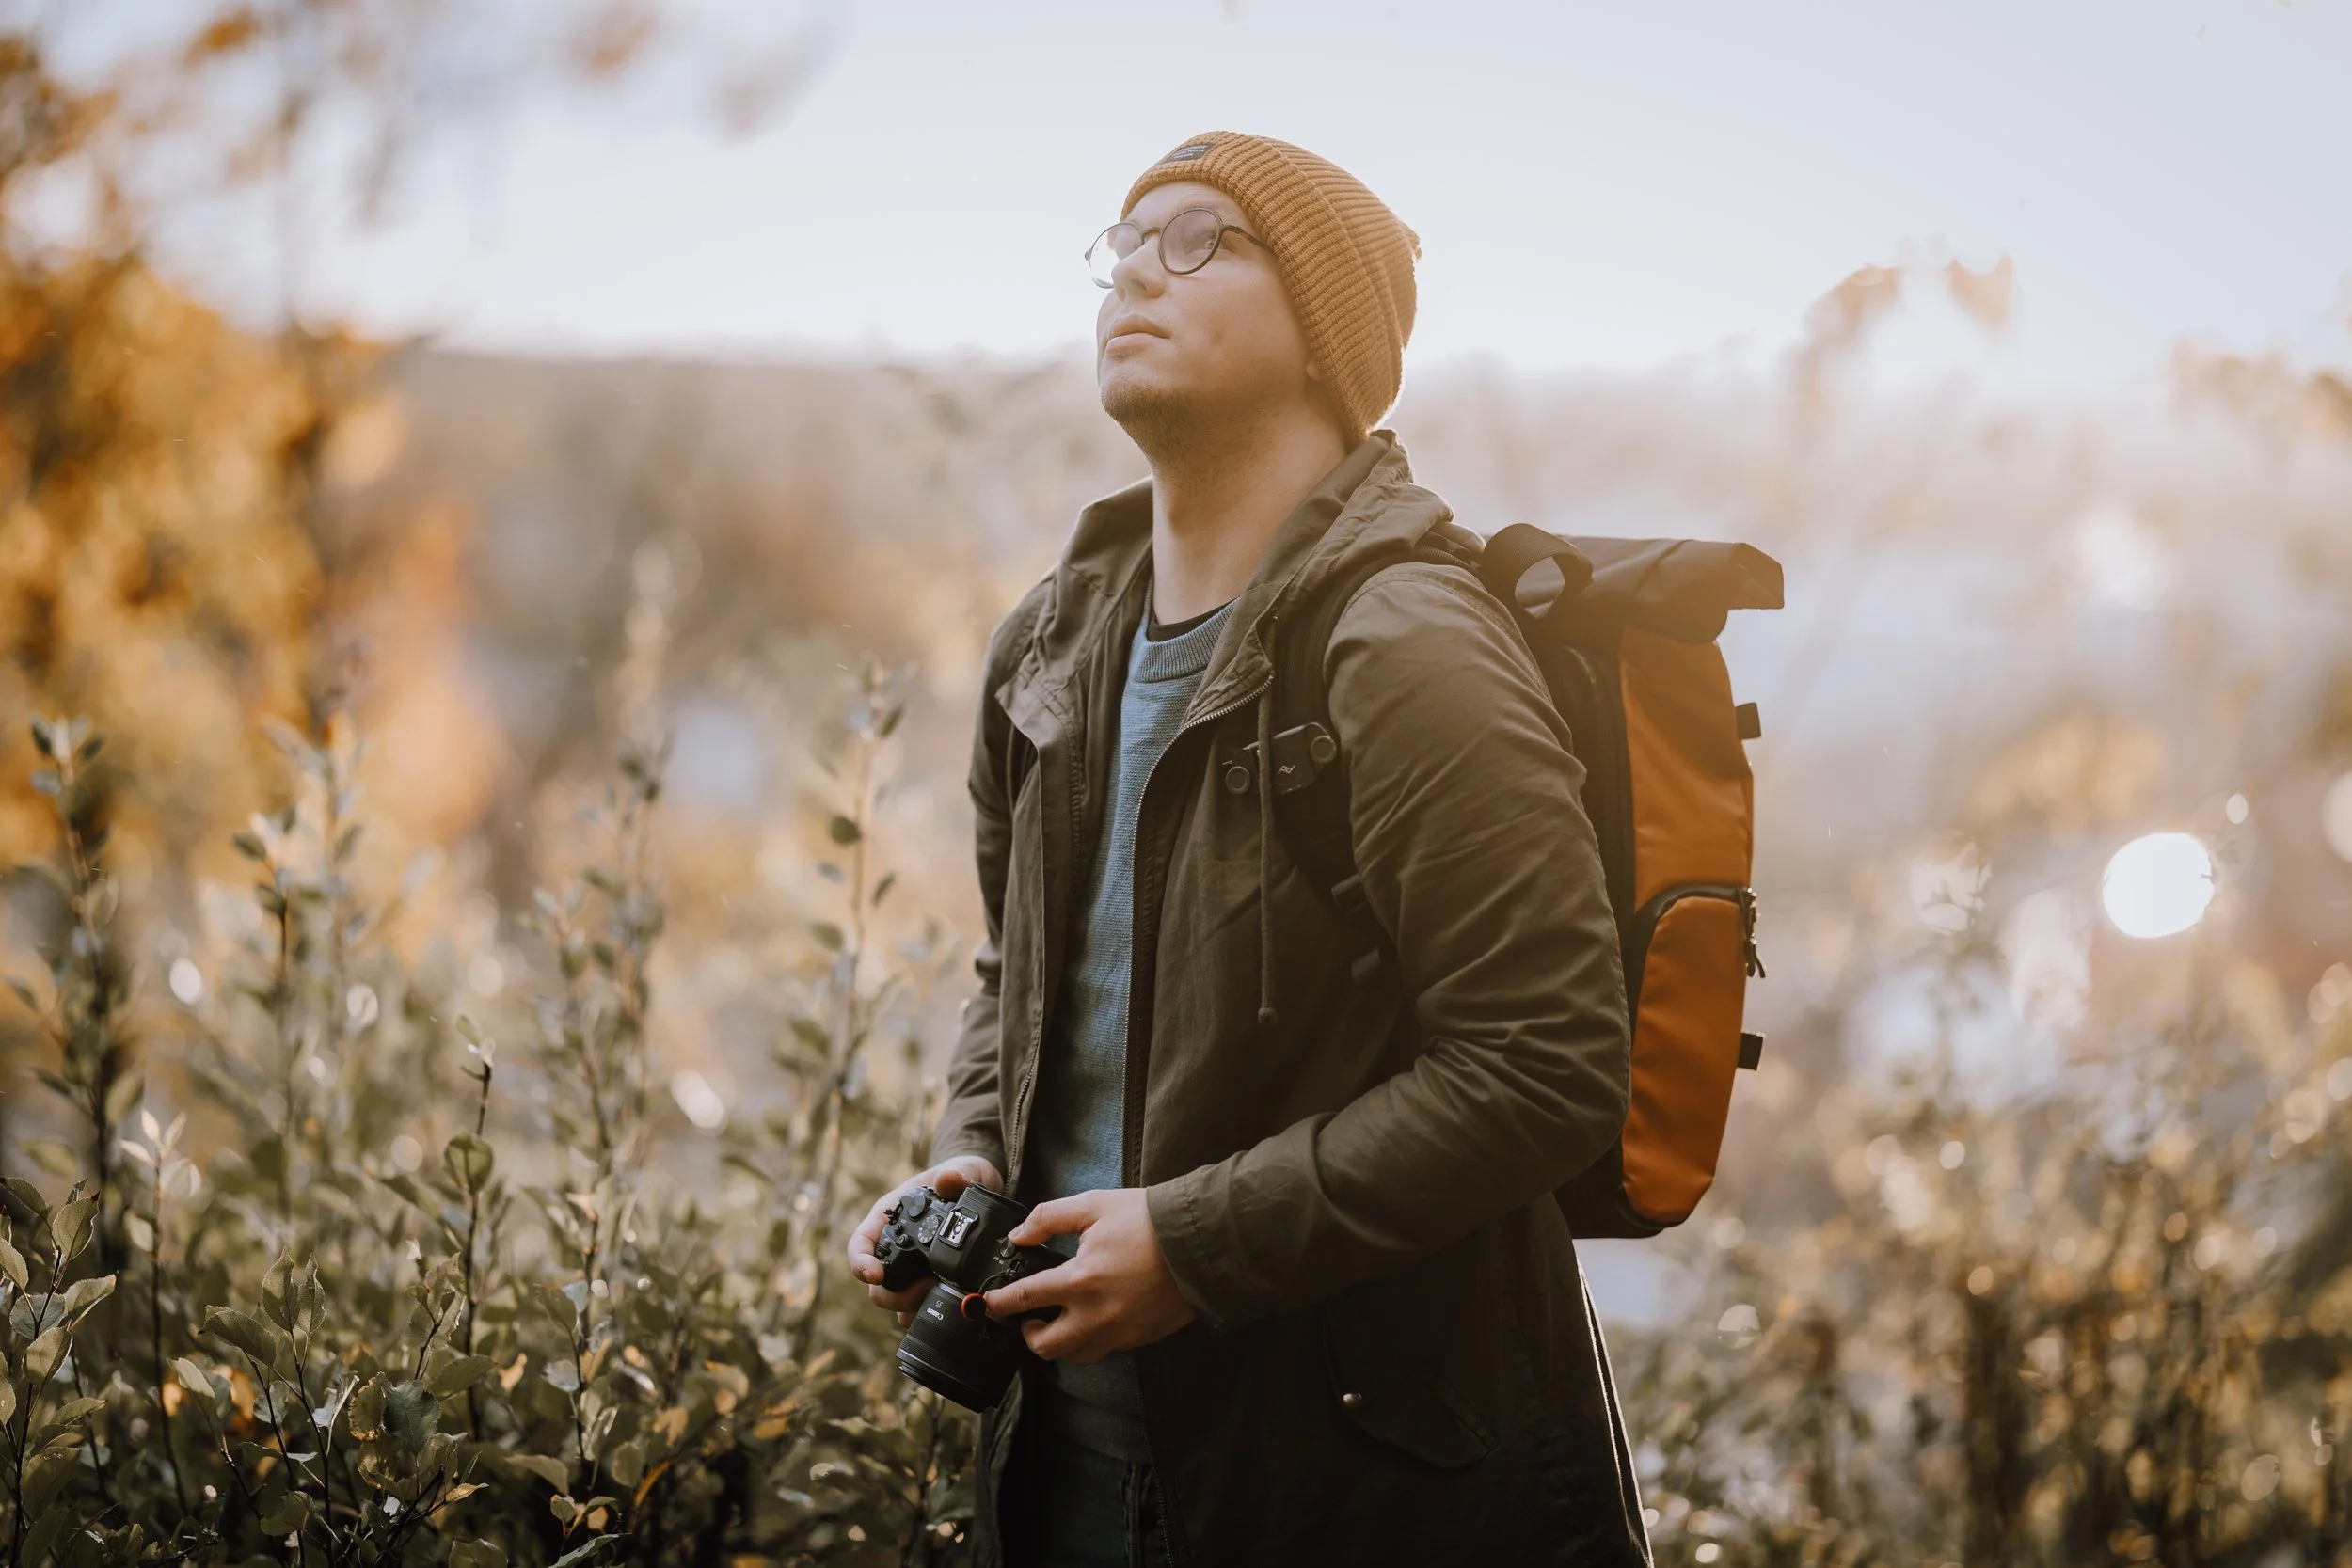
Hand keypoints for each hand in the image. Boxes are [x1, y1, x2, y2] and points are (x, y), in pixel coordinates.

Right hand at [847, 1155, 1002, 1326]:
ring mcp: (911, 1268)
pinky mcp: (930, 1282)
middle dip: (895, 1295)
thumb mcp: (966, 1170)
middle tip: (926, 1288)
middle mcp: (895, 1246)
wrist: (983, 1192)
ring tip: (941, 1298)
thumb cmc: (964, 1177)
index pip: (860, 1243)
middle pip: (876, 1284)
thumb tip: (947, 1180)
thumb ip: (958, 1174)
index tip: (875, 1275)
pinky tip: (949, 1307)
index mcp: (890, 1217)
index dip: (860, 1262)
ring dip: (912, 1307)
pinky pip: (919, 1307)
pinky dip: (929, 1312)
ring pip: (896, 1301)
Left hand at [981, 1188, 1195, 1363]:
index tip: (985, 1304)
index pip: (1025, 1299)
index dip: (999, 1303)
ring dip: (1060, 1342)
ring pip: (1076, 1356)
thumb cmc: (1149, 1221)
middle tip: (1028, 1318)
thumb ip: (1050, 1218)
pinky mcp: (1140, 1338)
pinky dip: (1092, 1338)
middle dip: (1028, 1335)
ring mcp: (1120, 1332)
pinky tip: (1095, 1316)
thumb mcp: (1094, 1206)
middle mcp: (1097, 1315)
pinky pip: (1106, 1348)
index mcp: (1081, 1280)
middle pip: (1045, 1346)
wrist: (1201, 1241)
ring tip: (1061, 1320)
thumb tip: (1020, 1235)